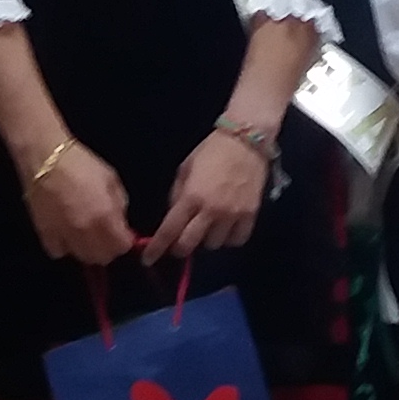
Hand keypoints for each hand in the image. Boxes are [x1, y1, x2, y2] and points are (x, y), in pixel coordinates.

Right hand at [21, 138, 138, 266]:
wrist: (45, 158)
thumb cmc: (81, 163)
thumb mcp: (110, 178)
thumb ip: (119, 204)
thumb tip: (120, 223)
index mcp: (105, 215)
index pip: (122, 246)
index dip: (124, 241)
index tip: (122, 234)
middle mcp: (85, 231)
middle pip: (103, 257)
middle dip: (108, 248)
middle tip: (105, 234)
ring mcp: (64, 235)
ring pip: (82, 257)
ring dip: (88, 249)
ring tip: (86, 235)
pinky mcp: (45, 234)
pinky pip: (59, 252)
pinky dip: (65, 247)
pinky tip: (66, 234)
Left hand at [145, 127, 270, 261]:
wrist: (246, 140)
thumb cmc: (212, 150)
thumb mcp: (185, 169)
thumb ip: (177, 195)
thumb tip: (173, 216)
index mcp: (191, 196)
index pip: (169, 230)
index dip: (156, 248)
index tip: (148, 259)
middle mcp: (211, 210)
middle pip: (189, 244)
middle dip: (180, 247)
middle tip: (180, 240)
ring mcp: (232, 214)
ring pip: (214, 245)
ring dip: (207, 239)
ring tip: (209, 226)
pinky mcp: (250, 214)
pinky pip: (237, 240)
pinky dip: (229, 238)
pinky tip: (226, 228)